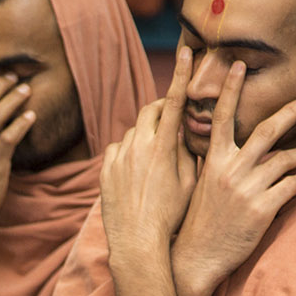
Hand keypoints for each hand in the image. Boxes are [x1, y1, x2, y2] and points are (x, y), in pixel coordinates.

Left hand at [99, 45, 196, 268]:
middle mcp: (137, 147)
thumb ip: (187, 153)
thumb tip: (185, 135)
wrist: (137, 242)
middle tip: (172, 116)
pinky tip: (136, 167)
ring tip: (156, 155)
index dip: (181, 75)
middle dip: (162, 109)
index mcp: (163, 148)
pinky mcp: (104, 171)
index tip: (185, 52)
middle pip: (150, 112)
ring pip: (133, 132)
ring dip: (146, 135)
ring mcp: (118, 158)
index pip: (174, 102)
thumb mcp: (190, 184)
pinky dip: (127, 151)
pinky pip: (116, 150)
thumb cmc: (171, 217)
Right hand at [174, 62, 295, 295]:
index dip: (229, 89)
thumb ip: (213, 160)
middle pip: (267, 130)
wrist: (197, 258)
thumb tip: (220, 141)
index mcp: (213, 161)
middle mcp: (231, 170)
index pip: (222, 117)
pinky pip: (294, 185)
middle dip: (293, 111)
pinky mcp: (264, 209)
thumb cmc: (198, 221)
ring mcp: (248, 189)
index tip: (238, 65)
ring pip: (288, 159)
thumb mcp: (200, 185)